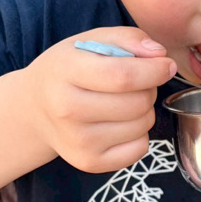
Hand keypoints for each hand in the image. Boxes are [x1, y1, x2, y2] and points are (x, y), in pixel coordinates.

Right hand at [21, 28, 175, 172]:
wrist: (35, 109)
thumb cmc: (69, 70)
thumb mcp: (90, 41)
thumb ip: (127, 39)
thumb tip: (159, 54)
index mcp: (66, 72)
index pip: (123, 76)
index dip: (154, 70)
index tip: (166, 65)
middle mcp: (67, 110)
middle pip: (137, 102)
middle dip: (149, 89)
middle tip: (136, 84)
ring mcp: (78, 141)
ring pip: (143, 125)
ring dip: (144, 111)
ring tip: (123, 103)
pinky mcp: (89, 162)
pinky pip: (140, 148)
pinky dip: (139, 135)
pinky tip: (119, 124)